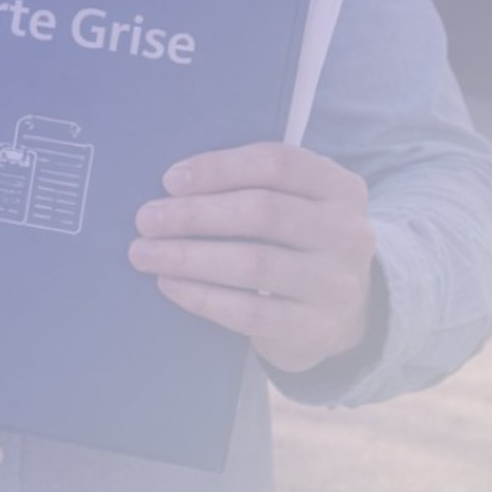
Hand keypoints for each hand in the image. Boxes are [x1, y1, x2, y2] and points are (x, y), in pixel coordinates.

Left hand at [130, 142, 377, 373]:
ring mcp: (337, 283)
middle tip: (145, 219)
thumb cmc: (293, 241)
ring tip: (143, 253)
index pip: (277, 164)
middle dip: (194, 214)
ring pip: (253, 264)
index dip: (219, 168)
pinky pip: (250, 311)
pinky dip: (202, 296)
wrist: (339, 313)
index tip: (169, 180)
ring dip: (187, 257)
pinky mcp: (317, 328)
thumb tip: (172, 184)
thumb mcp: (291, 203)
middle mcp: (348, 232)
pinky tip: (169, 285)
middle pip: (262, 212)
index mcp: (339, 187)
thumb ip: (249, 185)